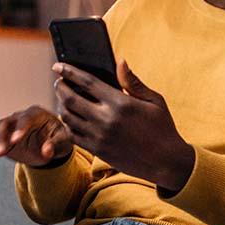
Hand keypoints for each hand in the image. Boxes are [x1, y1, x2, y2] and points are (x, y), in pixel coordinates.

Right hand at [0, 105, 73, 166]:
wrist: (50, 143)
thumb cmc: (58, 137)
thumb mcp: (63, 140)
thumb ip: (55, 144)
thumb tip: (46, 151)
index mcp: (36, 114)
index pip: (26, 118)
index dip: (20, 129)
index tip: (14, 141)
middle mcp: (18, 117)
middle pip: (4, 123)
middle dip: (0, 138)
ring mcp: (7, 126)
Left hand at [53, 60, 194, 190]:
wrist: (166, 162)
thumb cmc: (162, 128)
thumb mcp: (154, 101)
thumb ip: (133, 82)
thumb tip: (120, 62)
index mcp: (121, 103)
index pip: (87, 82)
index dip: (69, 71)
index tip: (58, 66)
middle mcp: (106, 119)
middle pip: (70, 98)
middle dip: (60, 87)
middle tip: (59, 82)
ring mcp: (99, 136)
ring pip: (67, 117)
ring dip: (60, 105)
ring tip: (63, 99)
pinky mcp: (97, 150)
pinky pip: (72, 135)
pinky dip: (67, 124)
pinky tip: (70, 119)